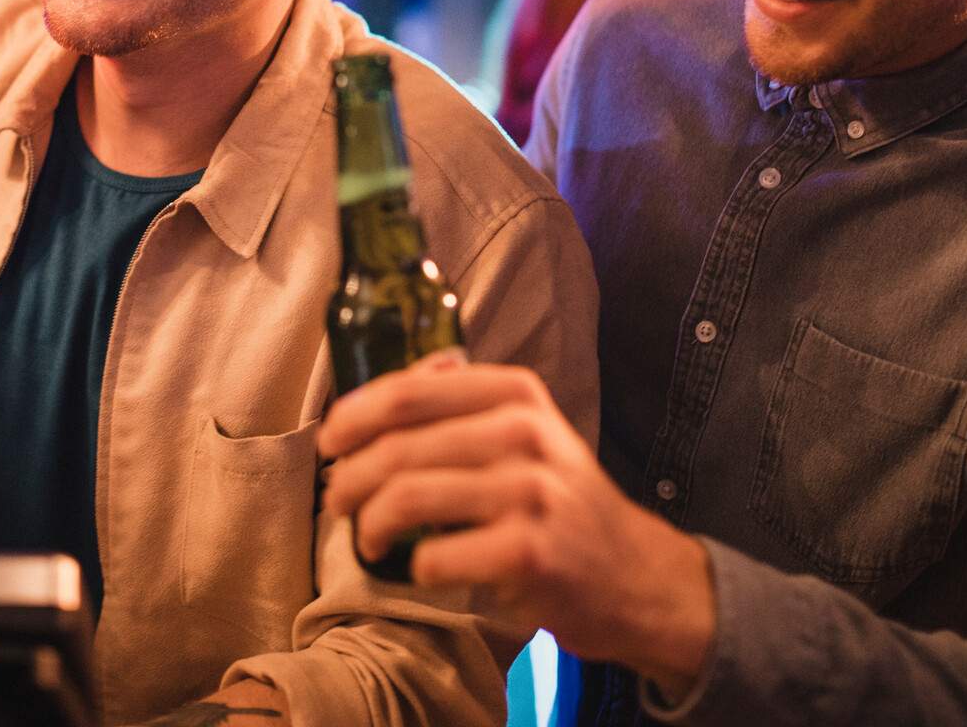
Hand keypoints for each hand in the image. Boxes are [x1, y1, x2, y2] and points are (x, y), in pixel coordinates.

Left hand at [318, 357, 715, 700]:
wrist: (636, 576)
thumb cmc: (560, 503)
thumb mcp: (527, 431)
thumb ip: (462, 402)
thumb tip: (375, 390)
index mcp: (516, 393)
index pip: (409, 392)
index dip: (354, 416)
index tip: (329, 441)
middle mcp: (525, 433)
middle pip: (399, 447)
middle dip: (349, 477)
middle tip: (335, 501)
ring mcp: (531, 493)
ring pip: (407, 498)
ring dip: (370, 524)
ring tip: (366, 538)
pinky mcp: (530, 553)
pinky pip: (435, 556)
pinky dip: (414, 567)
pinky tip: (420, 569)